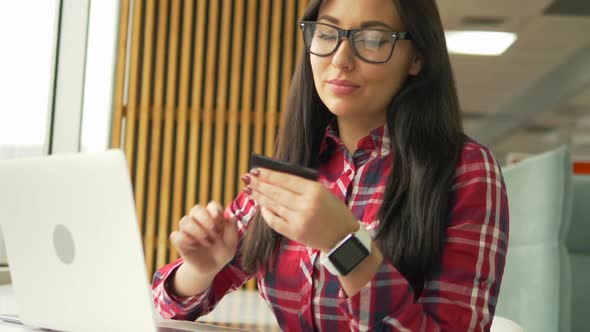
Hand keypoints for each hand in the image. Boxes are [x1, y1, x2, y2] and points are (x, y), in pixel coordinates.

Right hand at [169, 201, 238, 274]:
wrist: (211, 268)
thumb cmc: (222, 252)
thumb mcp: (231, 244)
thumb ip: (232, 230)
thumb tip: (231, 217)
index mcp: (213, 217)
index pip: (212, 205)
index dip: (215, 211)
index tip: (220, 223)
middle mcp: (199, 220)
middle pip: (196, 209)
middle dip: (206, 220)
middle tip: (215, 234)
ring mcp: (188, 230)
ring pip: (184, 220)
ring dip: (197, 231)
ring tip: (207, 243)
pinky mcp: (180, 241)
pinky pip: (175, 235)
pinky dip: (184, 240)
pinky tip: (194, 247)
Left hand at [241, 168, 357, 251]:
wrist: (343, 239)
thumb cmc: (335, 212)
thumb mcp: (325, 193)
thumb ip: (304, 186)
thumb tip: (278, 178)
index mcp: (315, 191)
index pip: (286, 179)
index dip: (269, 174)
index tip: (256, 170)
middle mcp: (306, 205)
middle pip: (276, 192)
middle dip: (259, 184)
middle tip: (246, 178)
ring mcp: (299, 220)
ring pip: (273, 205)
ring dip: (259, 197)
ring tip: (249, 189)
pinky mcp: (295, 233)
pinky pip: (274, 221)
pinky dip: (266, 213)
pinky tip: (261, 206)